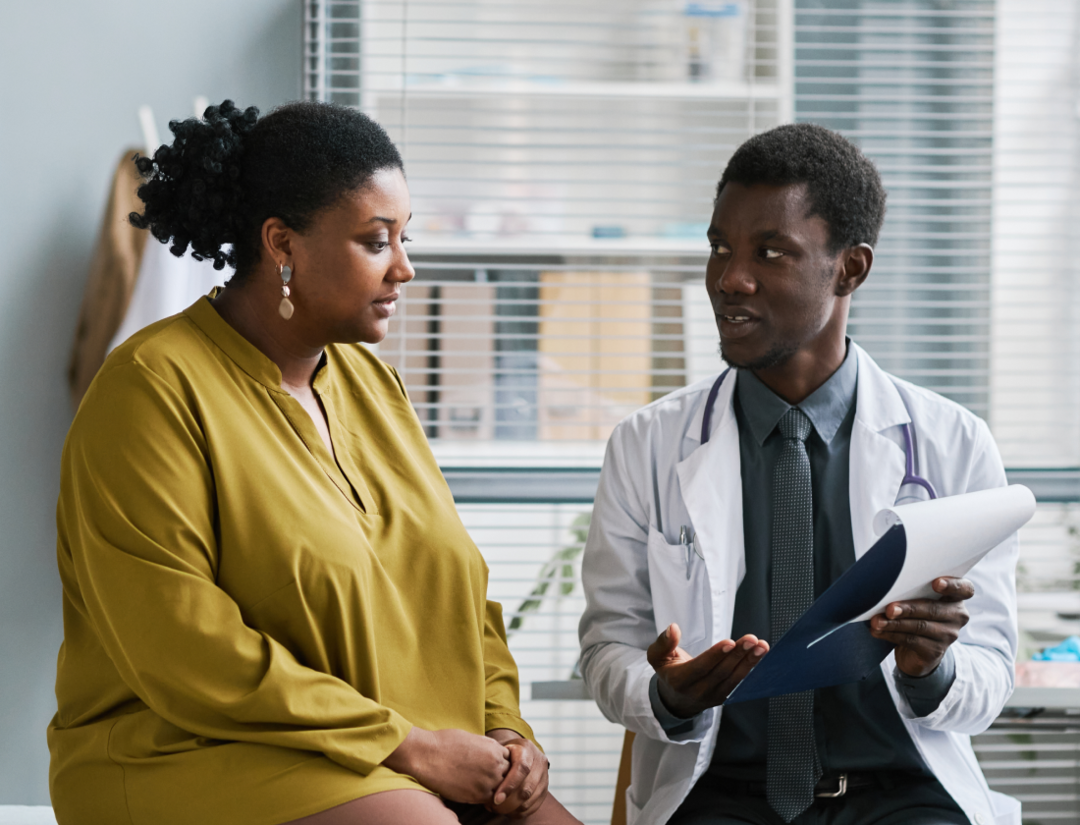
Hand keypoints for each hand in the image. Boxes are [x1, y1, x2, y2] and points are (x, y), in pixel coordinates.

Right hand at [384, 727, 509, 804]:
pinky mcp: (476, 796)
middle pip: (507, 776)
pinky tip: (471, 790)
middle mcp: (495, 766)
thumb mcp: (473, 738)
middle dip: (499, 776)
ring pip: (499, 789)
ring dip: (492, 788)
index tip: (490, 766)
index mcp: (495, 749)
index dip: (500, 764)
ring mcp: (487, 782)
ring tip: (477, 784)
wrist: (427, 755)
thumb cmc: (445, 743)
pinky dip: (483, 797)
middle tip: (484, 777)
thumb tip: (493, 753)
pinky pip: (488, 799)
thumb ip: (488, 747)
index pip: (509, 761)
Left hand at [485, 729, 548, 818]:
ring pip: (530, 799)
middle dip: (509, 802)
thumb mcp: (502, 749)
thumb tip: (486, 782)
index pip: (521, 769)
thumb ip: (496, 761)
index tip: (496, 799)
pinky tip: (509, 812)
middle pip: (527, 787)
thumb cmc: (506, 752)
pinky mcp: (545, 788)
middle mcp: (539, 762)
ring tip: (499, 809)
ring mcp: (545, 776)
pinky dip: (521, 812)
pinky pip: (534, 805)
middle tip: (494, 807)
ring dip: (514, 809)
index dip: (509, 785)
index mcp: (527, 749)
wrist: (523, 750)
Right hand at [647, 623, 768, 718]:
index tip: (730, 642)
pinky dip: (751, 668)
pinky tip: (760, 655)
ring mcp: (712, 696)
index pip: (700, 667)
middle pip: (721, 672)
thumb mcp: (657, 657)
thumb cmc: (668, 671)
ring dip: (749, 661)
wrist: (675, 699)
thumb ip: (663, 642)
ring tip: (761, 646)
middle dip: (738, 655)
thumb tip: (673, 628)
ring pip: (734, 678)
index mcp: (679, 681)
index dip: (716, 655)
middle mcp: (697, 691)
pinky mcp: (723, 697)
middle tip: (752, 640)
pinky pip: (739, 683)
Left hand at [869, 576, 973, 676]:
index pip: (965, 589)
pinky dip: (891, 635)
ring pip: (920, 627)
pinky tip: (877, 631)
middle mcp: (957, 616)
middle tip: (889, 609)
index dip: (953, 585)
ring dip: (895, 624)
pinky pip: (912, 641)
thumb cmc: (915, 613)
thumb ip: (911, 590)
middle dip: (909, 608)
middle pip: (934, 609)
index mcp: (955, 598)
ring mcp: (948, 635)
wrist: (916, 649)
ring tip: (877, 621)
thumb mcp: (917, 599)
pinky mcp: (935, 652)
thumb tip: (884, 584)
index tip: (936, 583)